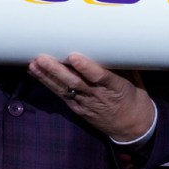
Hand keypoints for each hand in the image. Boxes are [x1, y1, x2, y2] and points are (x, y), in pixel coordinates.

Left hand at [28, 52, 156, 141]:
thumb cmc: (134, 97)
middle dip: (57, 71)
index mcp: (116, 88)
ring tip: (33, 64)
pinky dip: (48, 83)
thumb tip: (109, 42)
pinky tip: (36, 73)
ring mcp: (85, 104)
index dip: (86, 68)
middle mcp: (98, 96)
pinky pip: (61, 95)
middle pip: (75, 83)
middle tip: (42, 58)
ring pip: (64, 89)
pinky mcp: (77, 109)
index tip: (74, 57)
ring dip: (47, 77)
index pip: (100, 77)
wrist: (131, 127)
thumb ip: (120, 64)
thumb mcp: (134, 80)